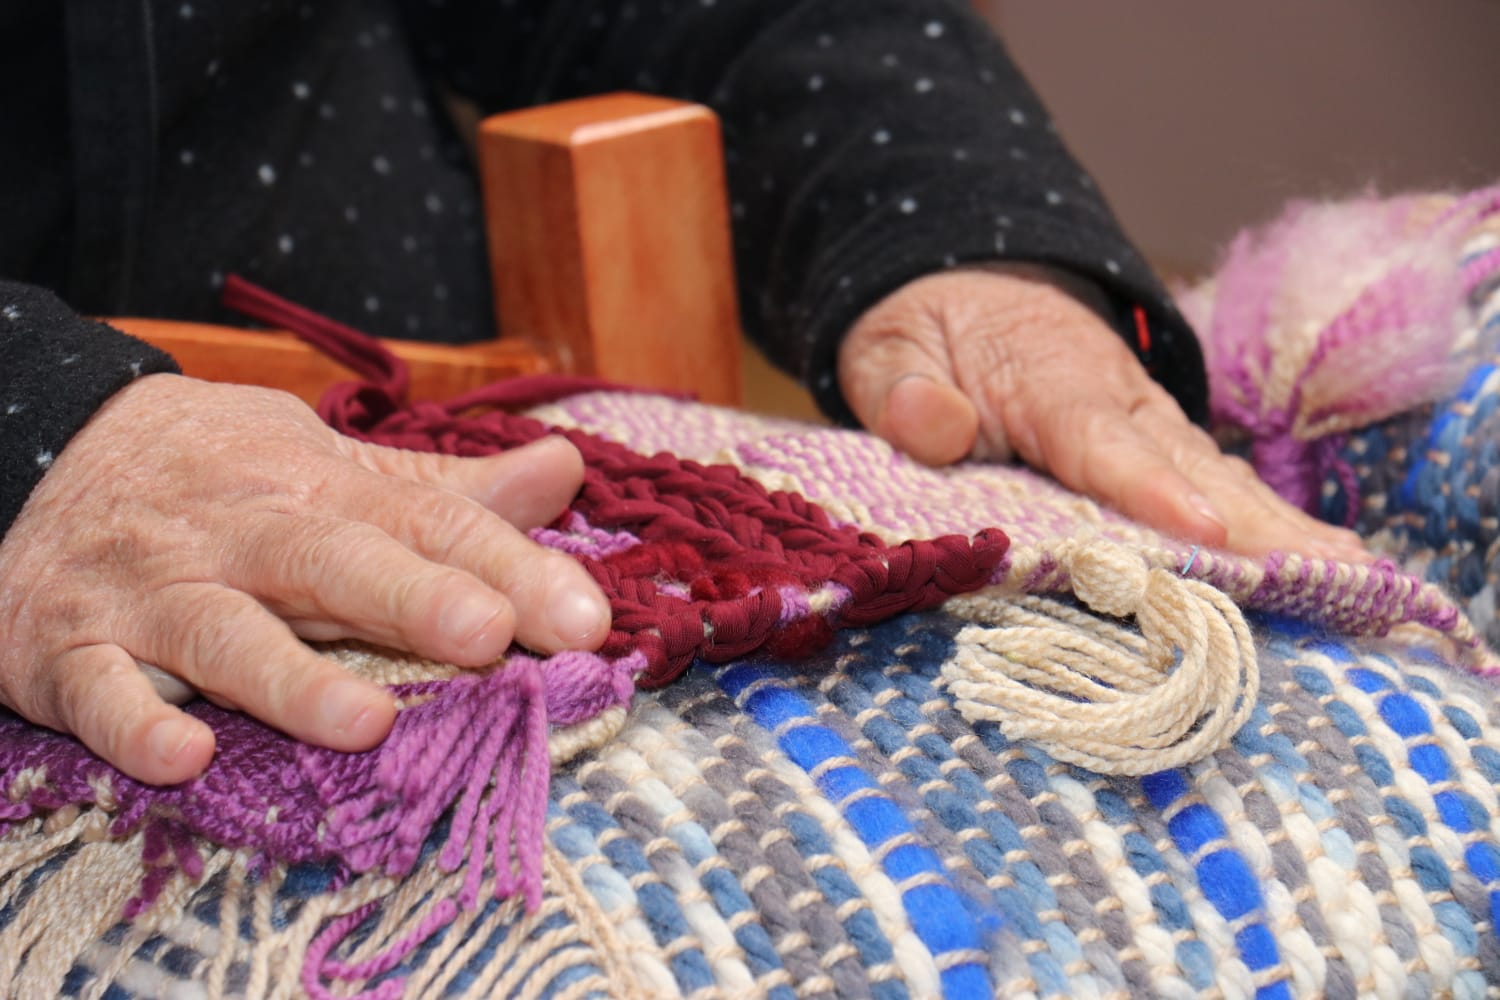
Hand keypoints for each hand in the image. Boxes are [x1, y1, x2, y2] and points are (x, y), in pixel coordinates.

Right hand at [0, 374, 609, 784]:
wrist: (38, 451)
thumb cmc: (219, 476)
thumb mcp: (329, 464)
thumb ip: (445, 488)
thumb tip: (565, 468)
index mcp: (316, 490)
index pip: (426, 522)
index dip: (507, 565)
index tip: (587, 618)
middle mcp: (241, 536)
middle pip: (333, 563)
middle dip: (414, 598)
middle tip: (493, 635)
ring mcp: (154, 594)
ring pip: (223, 634)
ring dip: (291, 679)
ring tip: (367, 723)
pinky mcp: (72, 650)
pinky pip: (99, 693)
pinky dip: (135, 724)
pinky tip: (183, 755)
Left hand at [837, 264, 1368, 559]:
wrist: (967, 279)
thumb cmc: (926, 329)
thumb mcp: (886, 346)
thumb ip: (902, 388)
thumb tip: (933, 428)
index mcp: (1047, 377)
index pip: (1099, 438)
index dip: (1148, 488)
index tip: (1202, 530)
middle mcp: (1115, 398)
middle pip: (1188, 464)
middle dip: (1253, 523)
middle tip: (1324, 575)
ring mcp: (1143, 421)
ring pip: (1215, 476)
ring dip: (1278, 529)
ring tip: (1347, 580)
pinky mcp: (1152, 444)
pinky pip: (1209, 484)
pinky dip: (1260, 526)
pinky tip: (1314, 568)